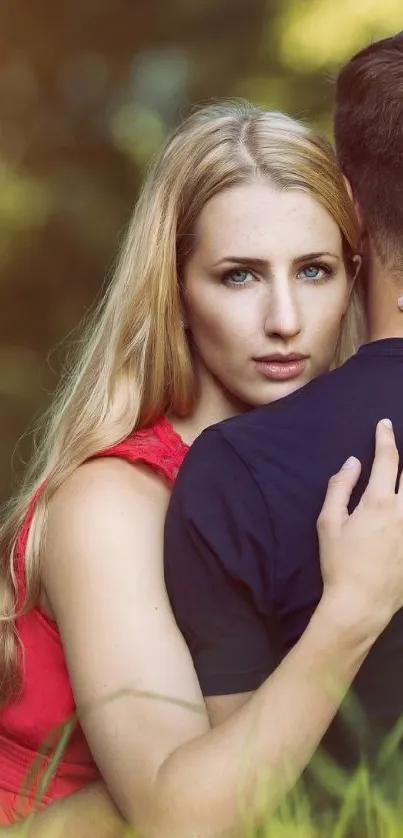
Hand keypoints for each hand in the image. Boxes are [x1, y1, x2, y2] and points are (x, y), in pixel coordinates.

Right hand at [317, 419, 402, 635]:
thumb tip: (352, 463)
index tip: (384, 425)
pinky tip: (400, 512)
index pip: (388, 459)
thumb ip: (340, 488)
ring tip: (402, 479)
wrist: (361, 604)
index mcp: (379, 502)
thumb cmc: (340, 563)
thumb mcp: (329, 523)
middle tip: (398, 448)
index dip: (386, 438)